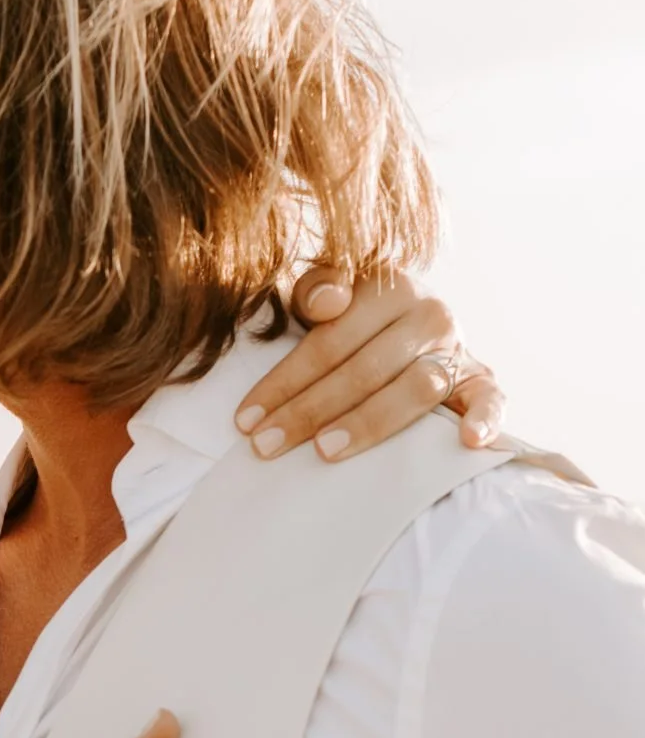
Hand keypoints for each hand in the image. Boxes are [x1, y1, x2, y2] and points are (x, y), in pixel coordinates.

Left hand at [236, 267, 503, 460]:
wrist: (409, 327)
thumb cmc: (351, 318)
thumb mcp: (325, 295)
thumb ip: (317, 287)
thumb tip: (327, 302)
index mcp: (388, 286)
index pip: (330, 340)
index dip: (285, 380)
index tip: (247, 419)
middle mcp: (428, 314)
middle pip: (365, 369)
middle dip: (310, 411)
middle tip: (268, 445)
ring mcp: (457, 348)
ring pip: (415, 388)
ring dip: (369, 423)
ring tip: (325, 451)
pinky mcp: (481, 379)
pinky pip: (491, 398)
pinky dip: (486, 418)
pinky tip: (467, 442)